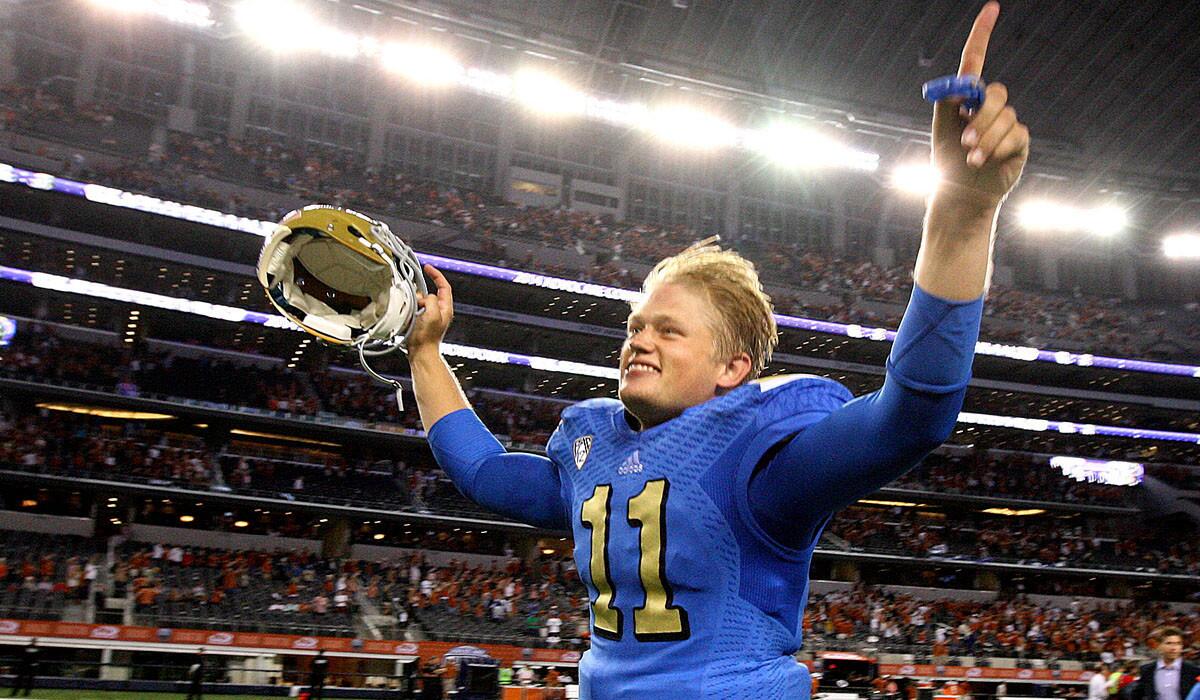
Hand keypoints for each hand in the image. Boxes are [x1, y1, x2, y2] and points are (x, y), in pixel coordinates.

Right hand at [405, 264, 453, 355]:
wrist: (420, 353)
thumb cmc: (428, 338)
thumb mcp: (432, 314)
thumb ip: (430, 300)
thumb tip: (423, 297)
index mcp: (445, 308)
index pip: (444, 286)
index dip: (436, 275)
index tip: (428, 267)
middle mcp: (439, 311)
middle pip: (430, 293)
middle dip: (421, 294)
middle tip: (416, 300)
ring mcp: (430, 317)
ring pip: (421, 301)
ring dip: (414, 302)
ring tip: (412, 313)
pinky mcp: (421, 321)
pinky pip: (414, 309)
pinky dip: (410, 309)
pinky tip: (408, 317)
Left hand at [932, 1, 1029, 210]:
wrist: (959, 192)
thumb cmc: (946, 161)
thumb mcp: (941, 129)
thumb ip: (947, 102)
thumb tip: (960, 82)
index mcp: (967, 98)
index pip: (976, 59)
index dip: (982, 34)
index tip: (991, 8)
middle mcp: (989, 107)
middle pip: (995, 94)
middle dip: (980, 116)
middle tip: (964, 138)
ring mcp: (1007, 123)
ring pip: (1004, 117)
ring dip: (985, 138)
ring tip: (971, 156)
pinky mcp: (1019, 141)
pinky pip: (1015, 134)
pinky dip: (997, 148)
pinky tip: (984, 161)